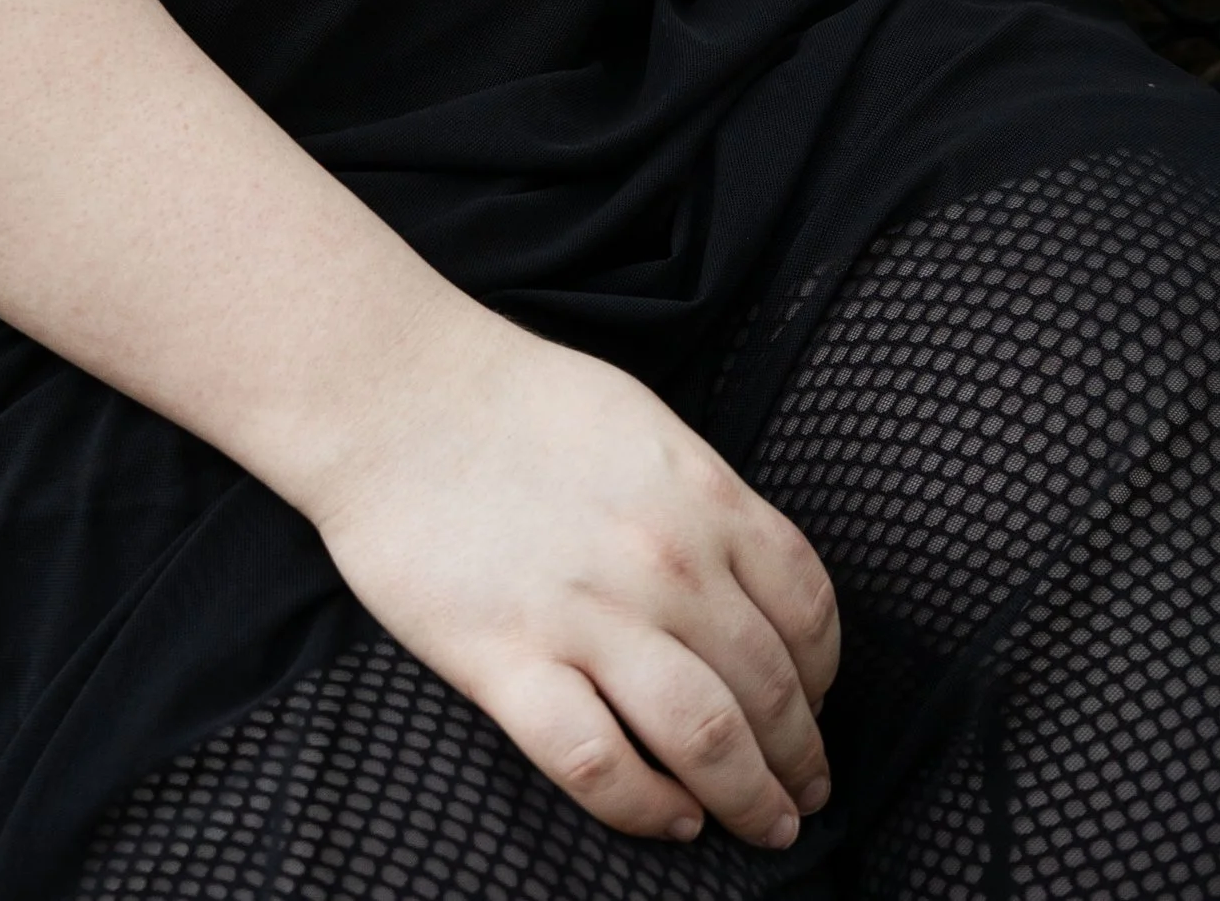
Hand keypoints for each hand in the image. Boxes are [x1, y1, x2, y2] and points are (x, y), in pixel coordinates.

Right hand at [304, 302, 838, 849]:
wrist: (393, 393)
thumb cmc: (513, 399)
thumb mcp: (641, 422)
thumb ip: (703, 499)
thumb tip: (748, 580)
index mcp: (701, 495)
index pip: (807, 608)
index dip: (826, 673)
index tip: (818, 705)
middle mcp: (662, 561)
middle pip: (769, 688)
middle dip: (800, 755)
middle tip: (808, 792)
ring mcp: (586, 616)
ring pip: (706, 738)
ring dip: (750, 797)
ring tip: (766, 825)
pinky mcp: (507, 661)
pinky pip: (599, 763)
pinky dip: (649, 807)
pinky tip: (673, 821)